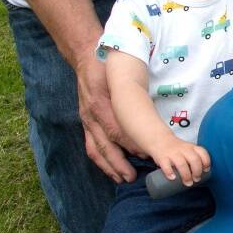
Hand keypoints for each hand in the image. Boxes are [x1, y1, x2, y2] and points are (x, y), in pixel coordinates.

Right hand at [76, 55, 137, 181]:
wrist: (85, 54)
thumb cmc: (107, 63)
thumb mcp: (120, 74)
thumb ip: (131, 92)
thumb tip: (147, 113)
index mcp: (100, 103)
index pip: (117, 129)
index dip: (131, 144)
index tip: (147, 154)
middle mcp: (91, 115)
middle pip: (106, 144)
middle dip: (120, 162)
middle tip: (134, 175)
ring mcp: (86, 119)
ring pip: (96, 149)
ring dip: (110, 166)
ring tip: (123, 178)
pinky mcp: (85, 121)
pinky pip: (90, 145)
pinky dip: (101, 159)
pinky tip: (110, 169)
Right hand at [148, 136, 209, 186]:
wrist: (159, 140)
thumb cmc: (176, 149)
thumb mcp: (187, 149)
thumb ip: (193, 158)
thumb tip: (201, 175)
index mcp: (191, 147)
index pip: (202, 152)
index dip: (206, 162)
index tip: (206, 171)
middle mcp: (184, 149)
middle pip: (194, 159)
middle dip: (197, 171)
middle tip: (197, 179)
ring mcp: (173, 153)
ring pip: (182, 163)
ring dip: (186, 175)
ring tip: (188, 183)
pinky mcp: (162, 157)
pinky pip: (166, 165)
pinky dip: (170, 173)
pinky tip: (172, 178)